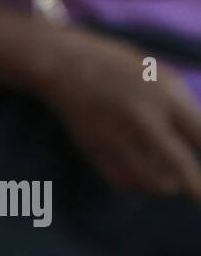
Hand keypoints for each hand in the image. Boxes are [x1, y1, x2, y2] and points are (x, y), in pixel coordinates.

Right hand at [41, 26, 200, 201]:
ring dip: (165, 186)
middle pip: (178, 163)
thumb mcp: (162, 76)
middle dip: (196, 188)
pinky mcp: (95, 149)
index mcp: (165, 95)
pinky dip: (137, 184)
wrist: (66, 67)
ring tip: (173, 185)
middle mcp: (142, 118)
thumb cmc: (122, 68)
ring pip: (148, 179)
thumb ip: (183, 105)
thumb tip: (199, 141)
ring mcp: (116, 136)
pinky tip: (145, 180)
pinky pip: (122, 179)